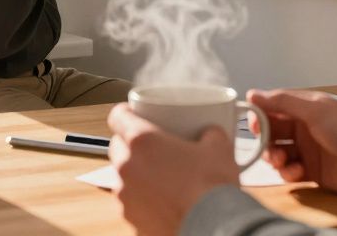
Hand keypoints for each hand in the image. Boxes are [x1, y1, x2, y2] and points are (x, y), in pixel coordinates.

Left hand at [107, 103, 238, 235]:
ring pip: (122, 176)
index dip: (126, 113)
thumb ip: (209, 133)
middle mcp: (126, 166)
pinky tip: (162, 201)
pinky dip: (142, 199)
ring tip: (160, 177)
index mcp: (141, 141)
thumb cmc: (212, 187)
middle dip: (131, 144)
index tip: (134, 114)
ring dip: (136, 173)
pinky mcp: (131, 218)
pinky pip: (131, 202)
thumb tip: (211, 133)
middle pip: (117, 146)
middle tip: (154, 147)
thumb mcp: (219, 148)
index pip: (118, 116)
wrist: (213, 227)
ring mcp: (125, 196)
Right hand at [247, 89, 336, 197]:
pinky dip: (287, 172)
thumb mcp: (315, 110)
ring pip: (277, 152)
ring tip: (282, 162)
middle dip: (265, 140)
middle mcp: (303, 128)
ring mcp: (307, 150)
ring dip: (274, 157)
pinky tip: (296, 172)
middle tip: (269, 148)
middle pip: (271, 132)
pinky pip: (289, 171)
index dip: (260, 116)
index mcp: (304, 108)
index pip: (272, 108)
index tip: (254, 126)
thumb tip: (251, 94)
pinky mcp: (311, 171)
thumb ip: (282, 102)